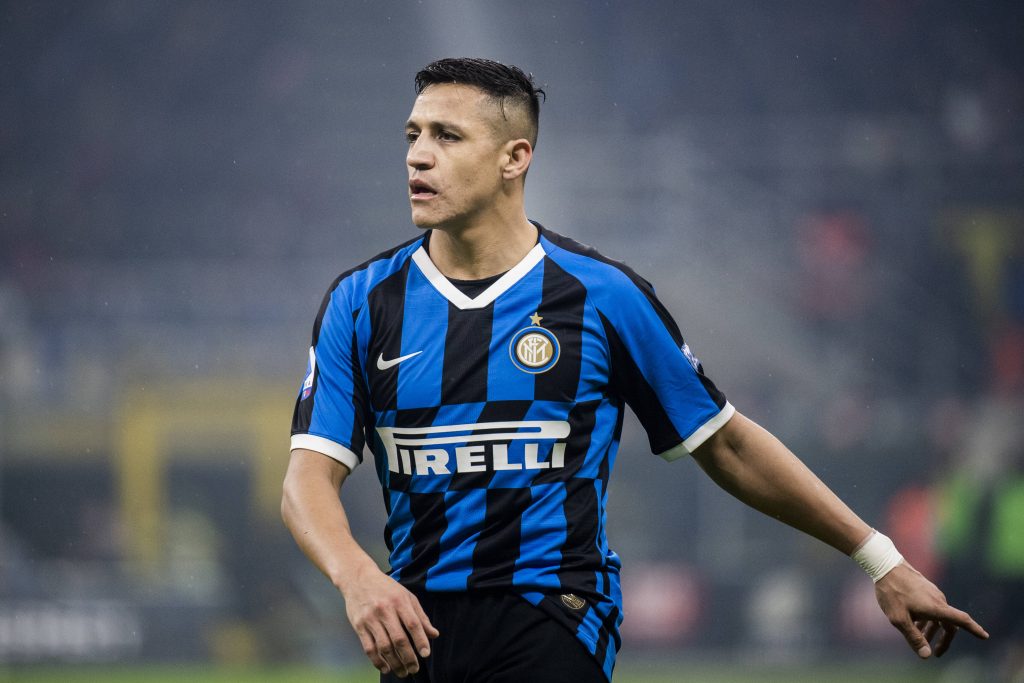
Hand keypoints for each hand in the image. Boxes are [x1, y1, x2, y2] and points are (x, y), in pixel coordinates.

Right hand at [342, 565, 438, 676]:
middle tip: (414, 669)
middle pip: (399, 638)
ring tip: (403, 672)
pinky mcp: (359, 626)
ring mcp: (370, 619)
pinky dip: (378, 661)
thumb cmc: (386, 588)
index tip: (425, 654)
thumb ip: (420, 616)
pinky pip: (369, 647)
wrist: (358, 578)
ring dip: (395, 662)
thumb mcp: (406, 596)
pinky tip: (386, 667)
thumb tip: (434, 635)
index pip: (413, 624)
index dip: (420, 640)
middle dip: (408, 657)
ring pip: (384, 646)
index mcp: (399, 601)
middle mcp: (385, 610)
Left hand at [874, 561, 988, 657]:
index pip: (962, 620)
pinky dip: (927, 619)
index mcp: (936, 607)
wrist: (885, 565)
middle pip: (949, 623)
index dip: (974, 629)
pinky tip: (914, 623)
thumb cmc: (892, 592)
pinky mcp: (924, 588)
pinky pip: (931, 607)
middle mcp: (938, 599)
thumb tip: (926, 656)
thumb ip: (913, 637)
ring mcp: (932, 593)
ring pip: (938, 616)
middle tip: (936, 653)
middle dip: (944, 640)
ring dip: (932, 629)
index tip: (985, 636)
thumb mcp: (899, 619)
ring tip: (920, 639)